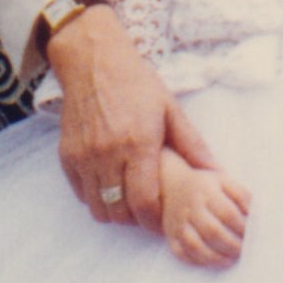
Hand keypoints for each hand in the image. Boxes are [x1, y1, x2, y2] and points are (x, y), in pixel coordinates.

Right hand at [48, 1, 218, 232]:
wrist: (92, 61)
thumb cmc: (135, 83)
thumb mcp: (170, 108)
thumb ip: (192, 144)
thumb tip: (216, 171)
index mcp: (138, 143)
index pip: (145, 202)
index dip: (155, 221)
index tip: (163, 220)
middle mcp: (107, 154)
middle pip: (120, 212)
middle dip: (137, 220)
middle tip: (148, 211)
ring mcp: (84, 156)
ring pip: (98, 208)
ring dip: (115, 212)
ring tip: (129, 200)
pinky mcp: (67, 156)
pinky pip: (80, 194)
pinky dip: (95, 198)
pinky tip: (110, 184)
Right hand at [161, 149, 250, 266]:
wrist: (170, 185)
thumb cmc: (205, 185)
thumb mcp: (224, 181)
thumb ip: (242, 195)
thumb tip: (254, 215)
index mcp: (206, 191)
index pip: (227, 213)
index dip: (241, 227)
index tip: (250, 235)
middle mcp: (190, 208)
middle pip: (212, 231)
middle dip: (231, 245)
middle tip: (243, 251)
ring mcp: (177, 223)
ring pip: (195, 246)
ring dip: (216, 257)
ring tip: (230, 260)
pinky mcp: (170, 236)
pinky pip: (181, 254)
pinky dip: (198, 261)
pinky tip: (212, 262)